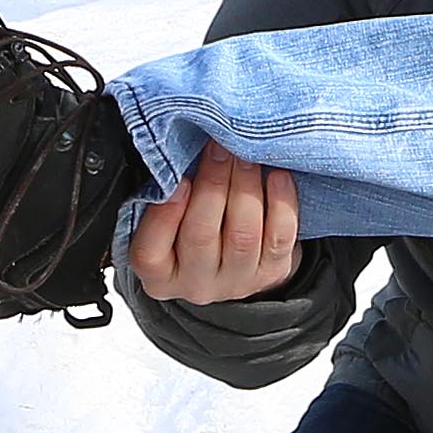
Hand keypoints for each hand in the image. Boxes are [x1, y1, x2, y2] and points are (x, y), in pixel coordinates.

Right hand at [128, 141, 301, 306]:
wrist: (233, 255)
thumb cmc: (190, 225)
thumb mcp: (166, 218)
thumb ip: (165, 194)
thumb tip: (180, 153)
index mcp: (158, 275)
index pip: (150, 252)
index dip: (165, 214)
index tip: (180, 179)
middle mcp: (196, 284)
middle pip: (201, 235)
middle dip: (212, 183)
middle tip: (220, 147)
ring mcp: (236, 282)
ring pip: (242, 235)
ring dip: (245, 187)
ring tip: (245, 156)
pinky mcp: (272, 273)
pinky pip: (280, 238)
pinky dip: (282, 203)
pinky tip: (277, 176)